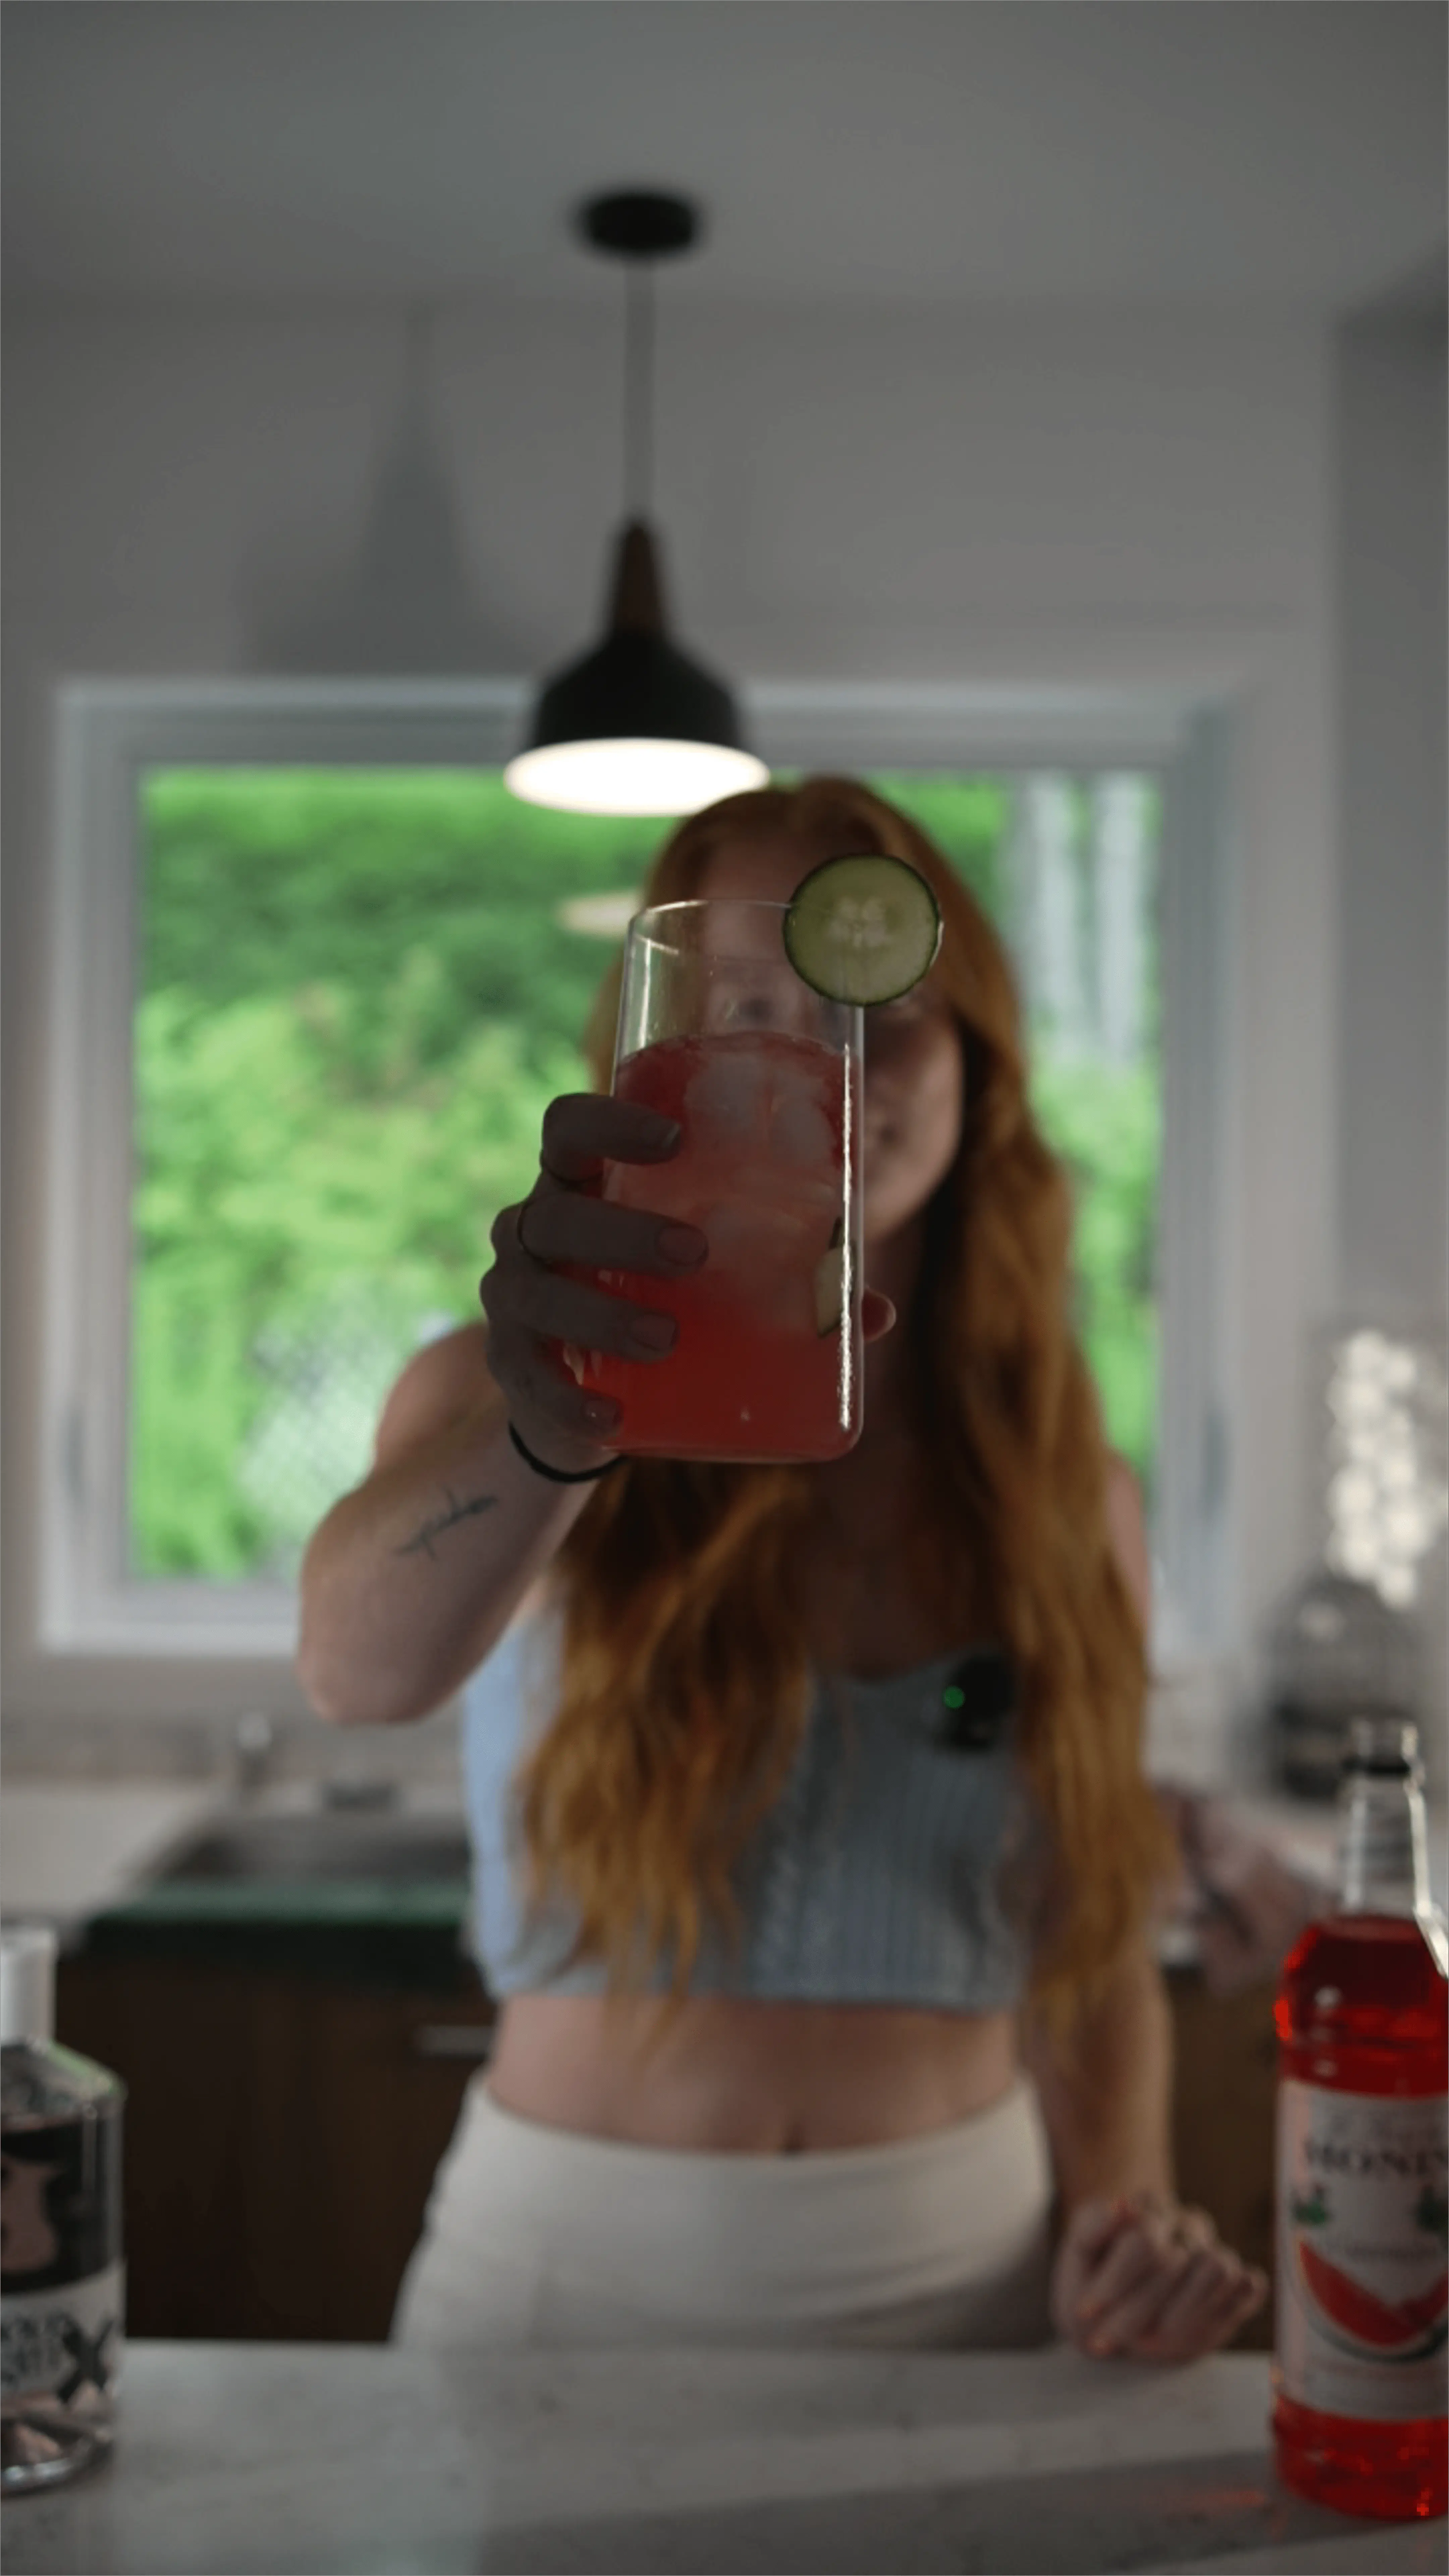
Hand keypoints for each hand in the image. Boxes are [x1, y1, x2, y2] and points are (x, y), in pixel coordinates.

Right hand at [481, 1093, 894, 1474]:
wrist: (588, 1397)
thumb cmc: (658, 1305)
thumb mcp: (709, 1284)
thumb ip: (783, 1287)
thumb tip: (876, 1312)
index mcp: (579, 1186)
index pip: (568, 1128)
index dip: (610, 1122)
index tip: (673, 1138)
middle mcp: (531, 1231)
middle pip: (556, 1213)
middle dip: (623, 1230)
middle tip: (695, 1253)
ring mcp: (510, 1297)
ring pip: (536, 1293)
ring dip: (601, 1316)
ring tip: (666, 1338)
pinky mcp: (509, 1365)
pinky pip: (528, 1379)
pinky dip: (568, 1400)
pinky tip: (611, 1421)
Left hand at [1051, 2189, 1267, 2363]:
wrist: (1114, 2313)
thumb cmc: (1093, 2282)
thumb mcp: (1078, 2258)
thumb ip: (1092, 2228)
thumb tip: (1121, 2204)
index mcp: (1147, 2209)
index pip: (1142, 2239)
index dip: (1114, 2282)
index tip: (1086, 2312)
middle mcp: (1186, 2224)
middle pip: (1172, 2263)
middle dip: (1136, 2310)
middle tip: (1108, 2339)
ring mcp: (1214, 2251)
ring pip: (1217, 2267)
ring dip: (1182, 2312)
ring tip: (1150, 2340)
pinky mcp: (1237, 2283)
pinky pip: (1250, 2284)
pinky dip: (1230, 2306)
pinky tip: (1196, 2330)